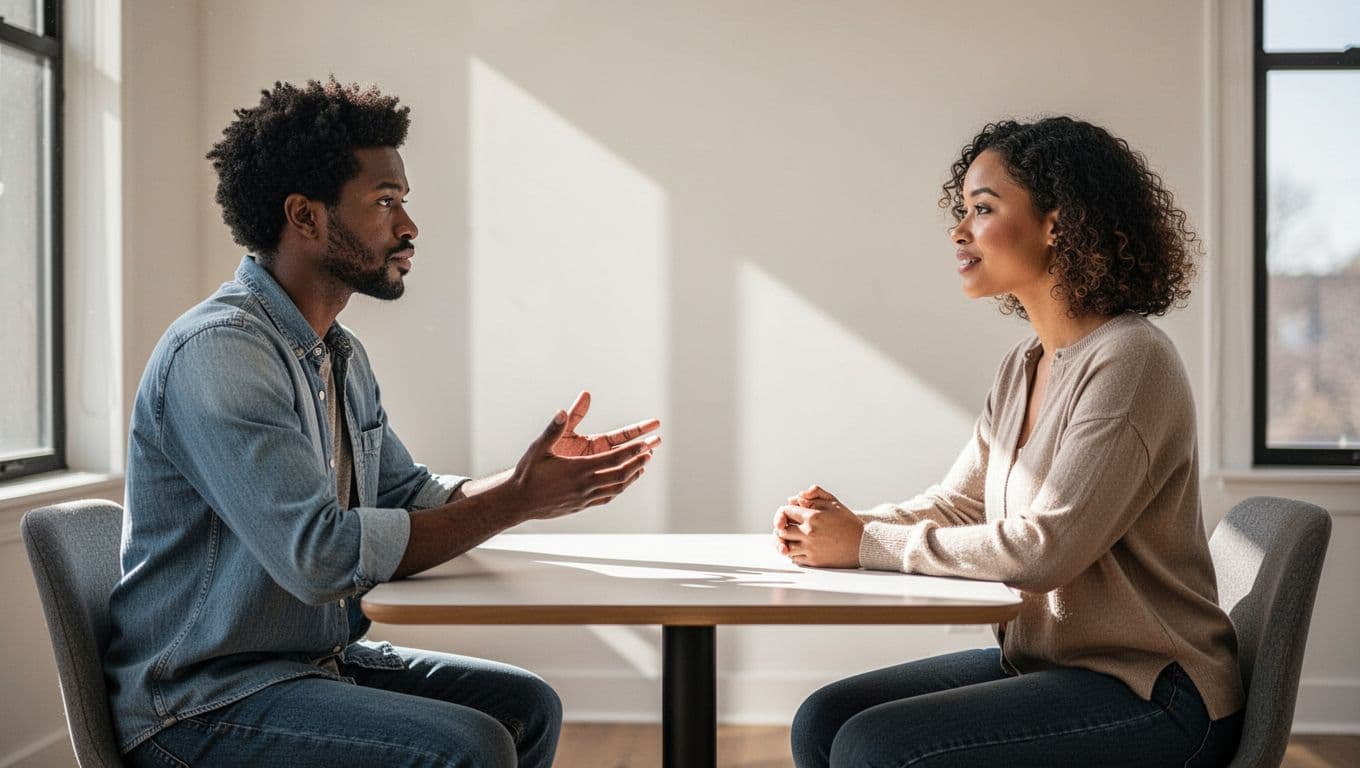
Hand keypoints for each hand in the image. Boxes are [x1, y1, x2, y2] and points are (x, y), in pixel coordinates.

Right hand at [509, 399, 660, 520]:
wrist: (518, 502)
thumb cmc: (527, 472)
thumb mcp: (539, 447)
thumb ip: (554, 429)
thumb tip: (563, 410)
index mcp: (579, 469)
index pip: (613, 459)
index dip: (631, 451)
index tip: (646, 443)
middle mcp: (585, 485)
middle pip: (620, 474)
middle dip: (638, 461)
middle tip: (652, 451)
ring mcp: (584, 498)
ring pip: (616, 488)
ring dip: (631, 476)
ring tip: (643, 466)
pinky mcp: (581, 506)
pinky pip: (606, 497)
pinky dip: (619, 489)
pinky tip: (623, 484)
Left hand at [772, 485, 862, 567]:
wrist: (863, 544)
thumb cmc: (847, 522)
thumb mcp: (833, 502)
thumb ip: (814, 494)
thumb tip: (794, 498)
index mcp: (812, 517)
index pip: (785, 512)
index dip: (784, 512)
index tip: (790, 514)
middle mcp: (809, 534)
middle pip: (781, 530)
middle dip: (781, 526)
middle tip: (786, 526)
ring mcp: (810, 549)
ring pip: (785, 546)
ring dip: (785, 541)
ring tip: (791, 538)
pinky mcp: (814, 561)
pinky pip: (794, 558)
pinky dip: (793, 553)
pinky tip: (799, 547)